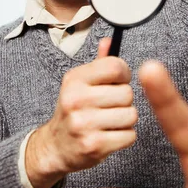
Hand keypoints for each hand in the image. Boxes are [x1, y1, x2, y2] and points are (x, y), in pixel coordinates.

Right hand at [26, 38, 137, 187]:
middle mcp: (76, 99)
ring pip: (131, 115)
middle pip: (127, 93)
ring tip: (109, 121)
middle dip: (124, 101)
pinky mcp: (93, 145)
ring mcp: (83, 124)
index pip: (115, 66)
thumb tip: (109, 41)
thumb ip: (98, 64)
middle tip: (109, 106)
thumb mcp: (80, 83)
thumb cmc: (74, 110)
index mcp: (74, 79)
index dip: (123, 74)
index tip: (117, 82)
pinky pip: (130, 136)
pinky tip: (109, 135)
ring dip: (125, 119)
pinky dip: (124, 137)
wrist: (56, 146)